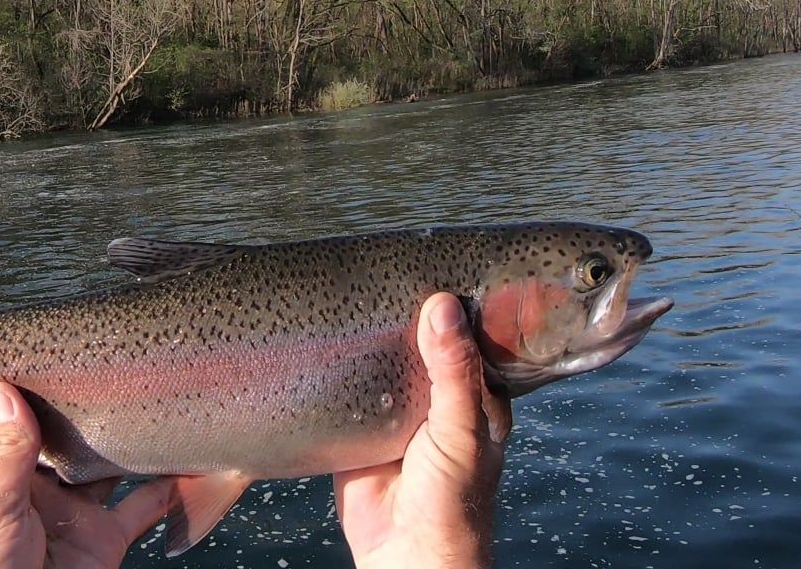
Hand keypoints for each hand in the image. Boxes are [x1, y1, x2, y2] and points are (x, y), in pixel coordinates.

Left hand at [0, 382, 171, 568]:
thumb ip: (7, 451)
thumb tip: (3, 391)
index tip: (15, 355)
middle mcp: (28, 492)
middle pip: (52, 440)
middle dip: (72, 407)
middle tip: (98, 364)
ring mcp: (68, 515)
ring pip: (102, 468)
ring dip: (122, 441)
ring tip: (145, 399)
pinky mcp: (102, 540)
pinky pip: (140, 509)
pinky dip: (166, 489)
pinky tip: (185, 462)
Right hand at [334, 292, 510, 567]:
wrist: (406, 558)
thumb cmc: (454, 501)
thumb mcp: (462, 429)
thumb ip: (454, 370)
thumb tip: (442, 305)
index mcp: (475, 396)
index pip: (469, 337)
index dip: (457, 304)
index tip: (438, 262)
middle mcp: (437, 400)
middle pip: (421, 345)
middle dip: (405, 316)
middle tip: (383, 268)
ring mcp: (397, 413)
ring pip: (384, 362)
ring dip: (370, 339)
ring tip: (351, 290)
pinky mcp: (357, 428)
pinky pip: (346, 390)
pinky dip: (336, 369)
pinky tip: (324, 336)